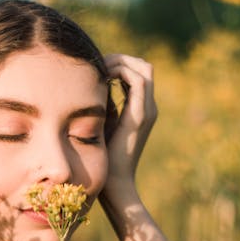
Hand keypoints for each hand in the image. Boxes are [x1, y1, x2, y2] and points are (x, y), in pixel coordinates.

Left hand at [103, 54, 157, 190]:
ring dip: (120, 62)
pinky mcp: (140, 115)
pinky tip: (102, 78)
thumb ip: (103, 104)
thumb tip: (91, 86)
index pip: (137, 72)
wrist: (115, 182)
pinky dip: (121, 72)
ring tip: (99, 69)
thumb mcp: (102, 124)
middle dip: (120, 59)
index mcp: (141, 109)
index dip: (119, 63)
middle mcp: (148, 107)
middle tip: (98, 64)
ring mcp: (147, 110)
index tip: (97, 68)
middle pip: (144, 66)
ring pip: (144, 69)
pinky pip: (137, 81)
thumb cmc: (104, 157)